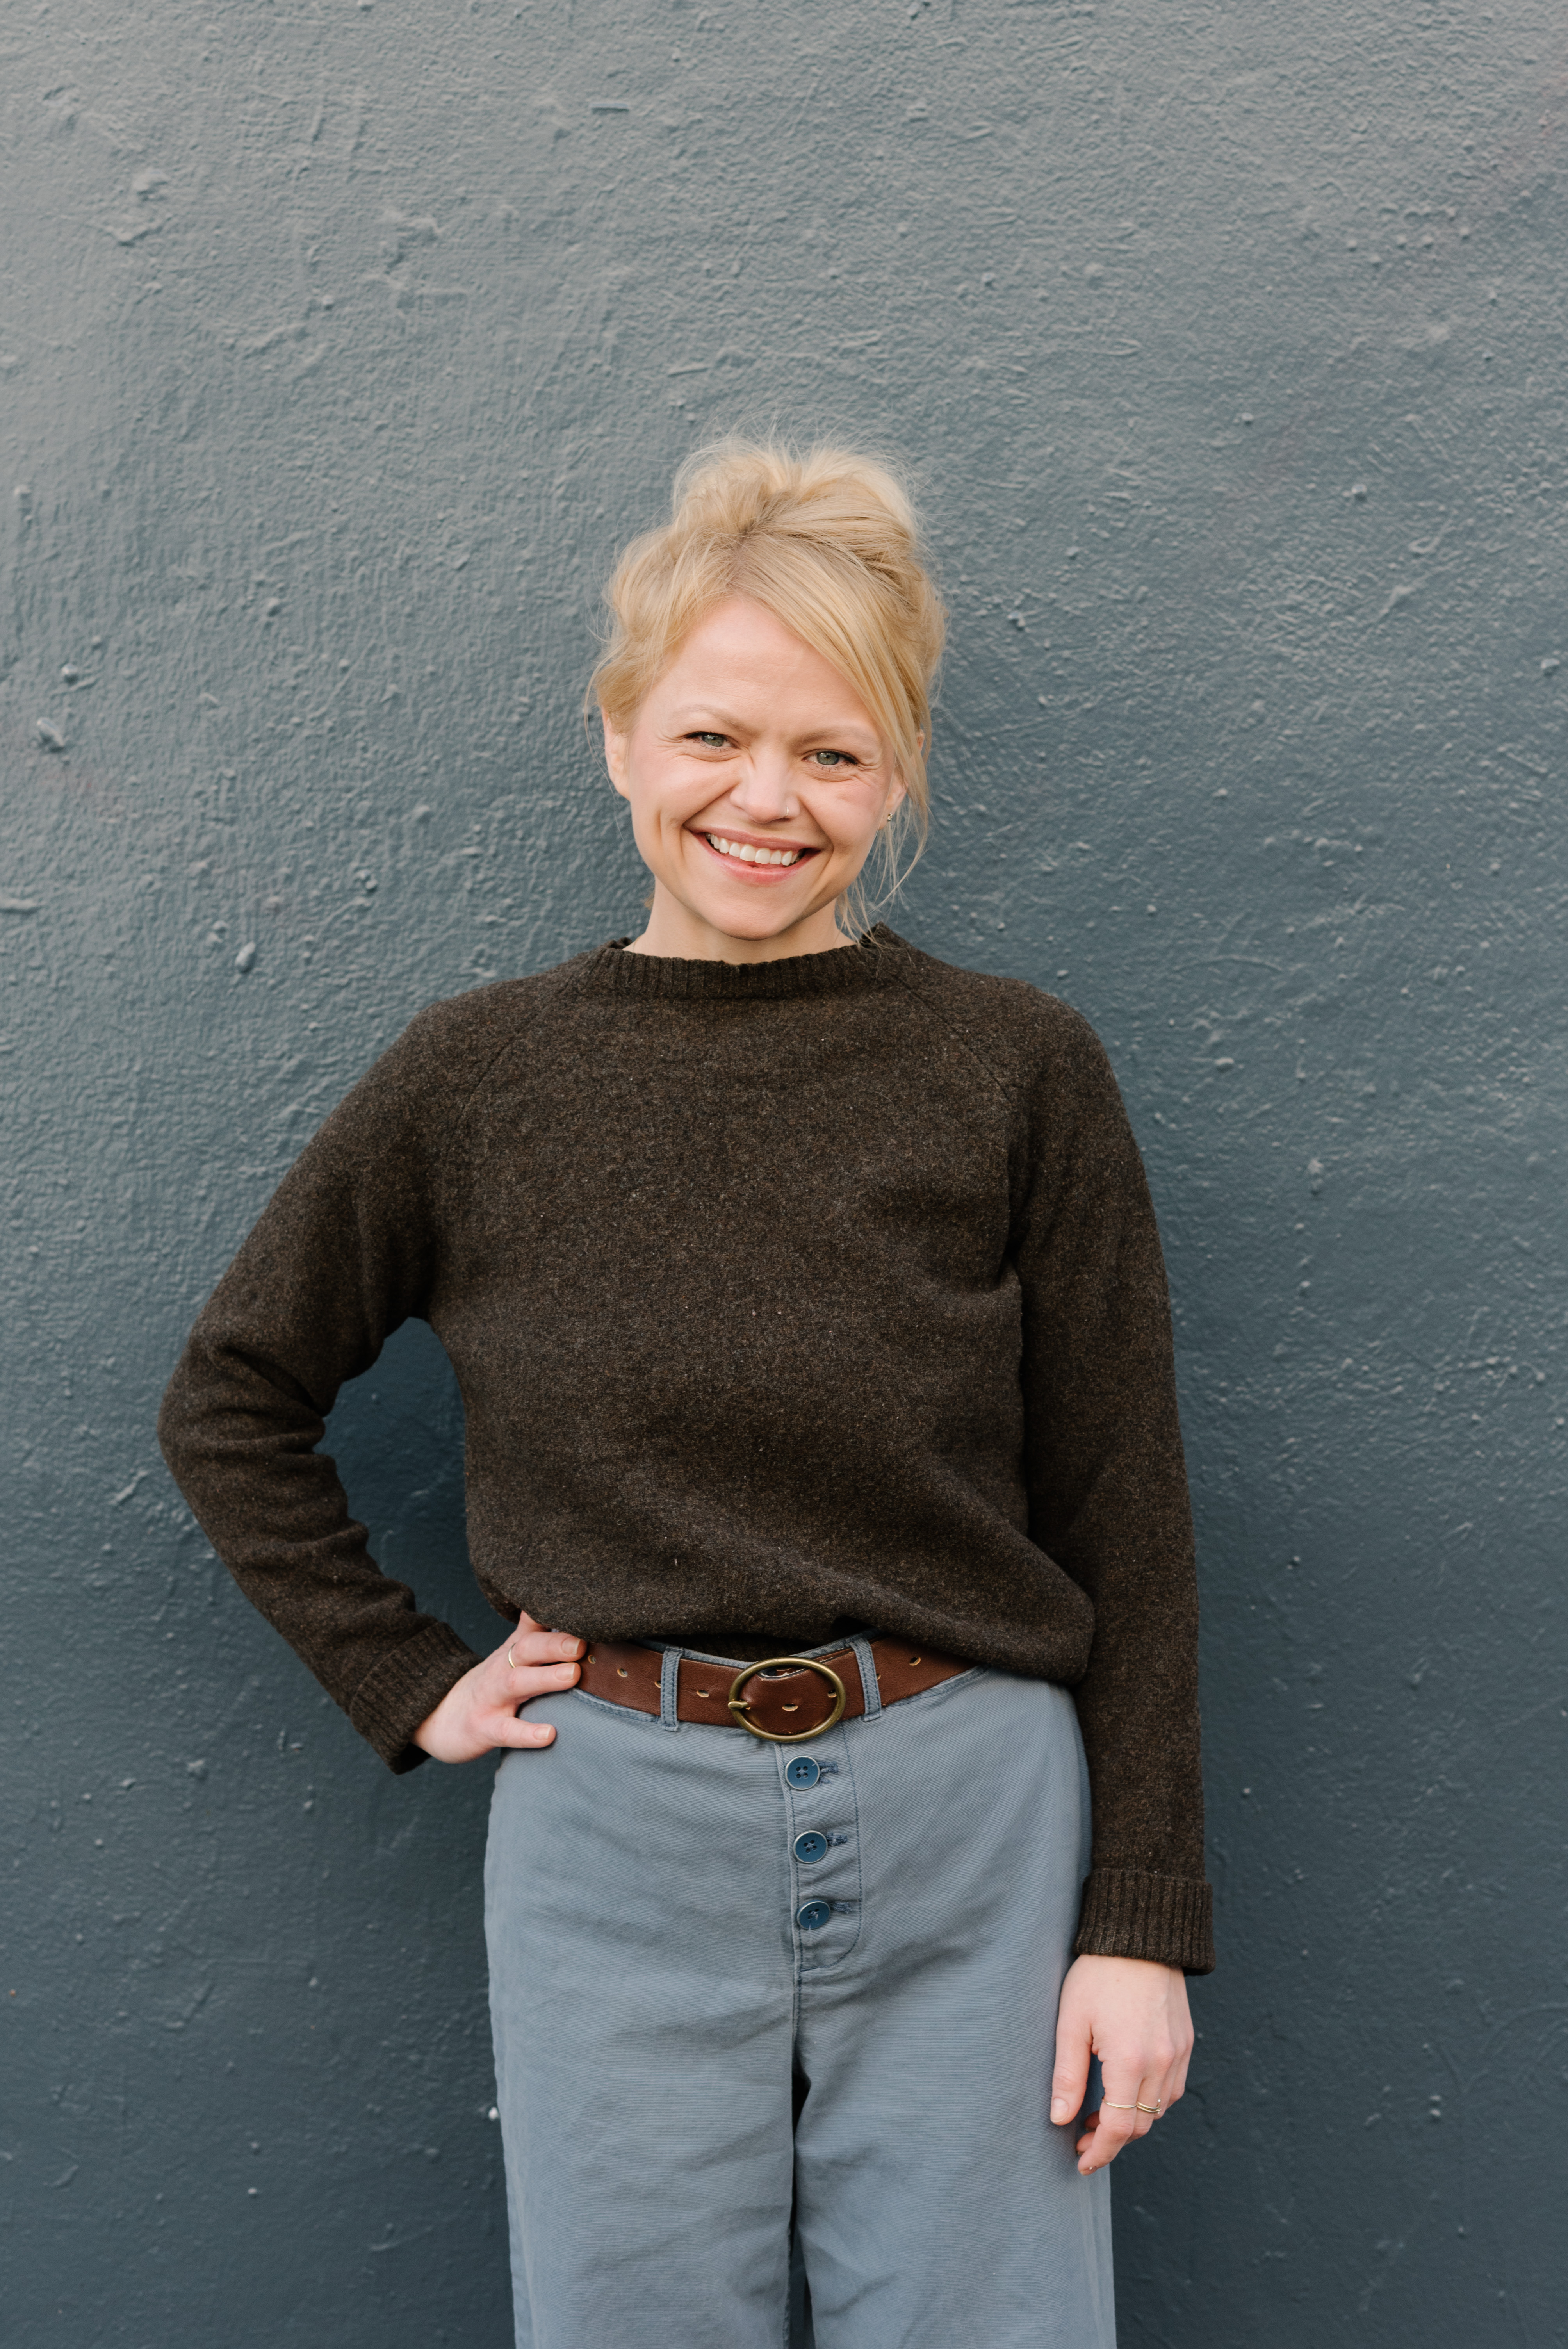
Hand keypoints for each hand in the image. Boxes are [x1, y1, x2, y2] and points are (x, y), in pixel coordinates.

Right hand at [412, 1612, 583, 1761]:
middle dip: (555, 1644)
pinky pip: (506, 1731)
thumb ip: (535, 1629)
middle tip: (583, 1643)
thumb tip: (562, 1602)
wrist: (437, 1716)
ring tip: (573, 1675)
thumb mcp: (509, 1654)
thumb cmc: (489, 1684)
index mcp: (512, 1652)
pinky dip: (527, 1733)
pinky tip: (549, 1734)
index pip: (535, 1628)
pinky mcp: (484, 1729)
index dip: (559, 1619)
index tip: (588, 1615)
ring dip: (545, 1678)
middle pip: (526, 1649)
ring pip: (517, 1684)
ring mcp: (491, 1699)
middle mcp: (502, 1670)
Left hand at [1049, 1954, 1192, 2174]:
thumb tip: (1059, 2119)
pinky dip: (1150, 2101)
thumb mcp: (1071, 2021)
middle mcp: (1162, 2063)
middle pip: (1140, 2125)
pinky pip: (1172, 2089)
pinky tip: (1126, 2092)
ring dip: (1131, 2122)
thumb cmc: (1098, 1974)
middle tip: (1082, 2138)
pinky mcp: (1186, 2043)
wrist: (1140, 1934)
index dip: (1099, 2151)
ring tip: (1098, 2115)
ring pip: (1158, 2110)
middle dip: (1111, 2141)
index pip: (1118, 2127)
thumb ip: (1067, 2074)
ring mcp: (1179, 2054)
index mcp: (1130, 2061)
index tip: (1080, 2161)